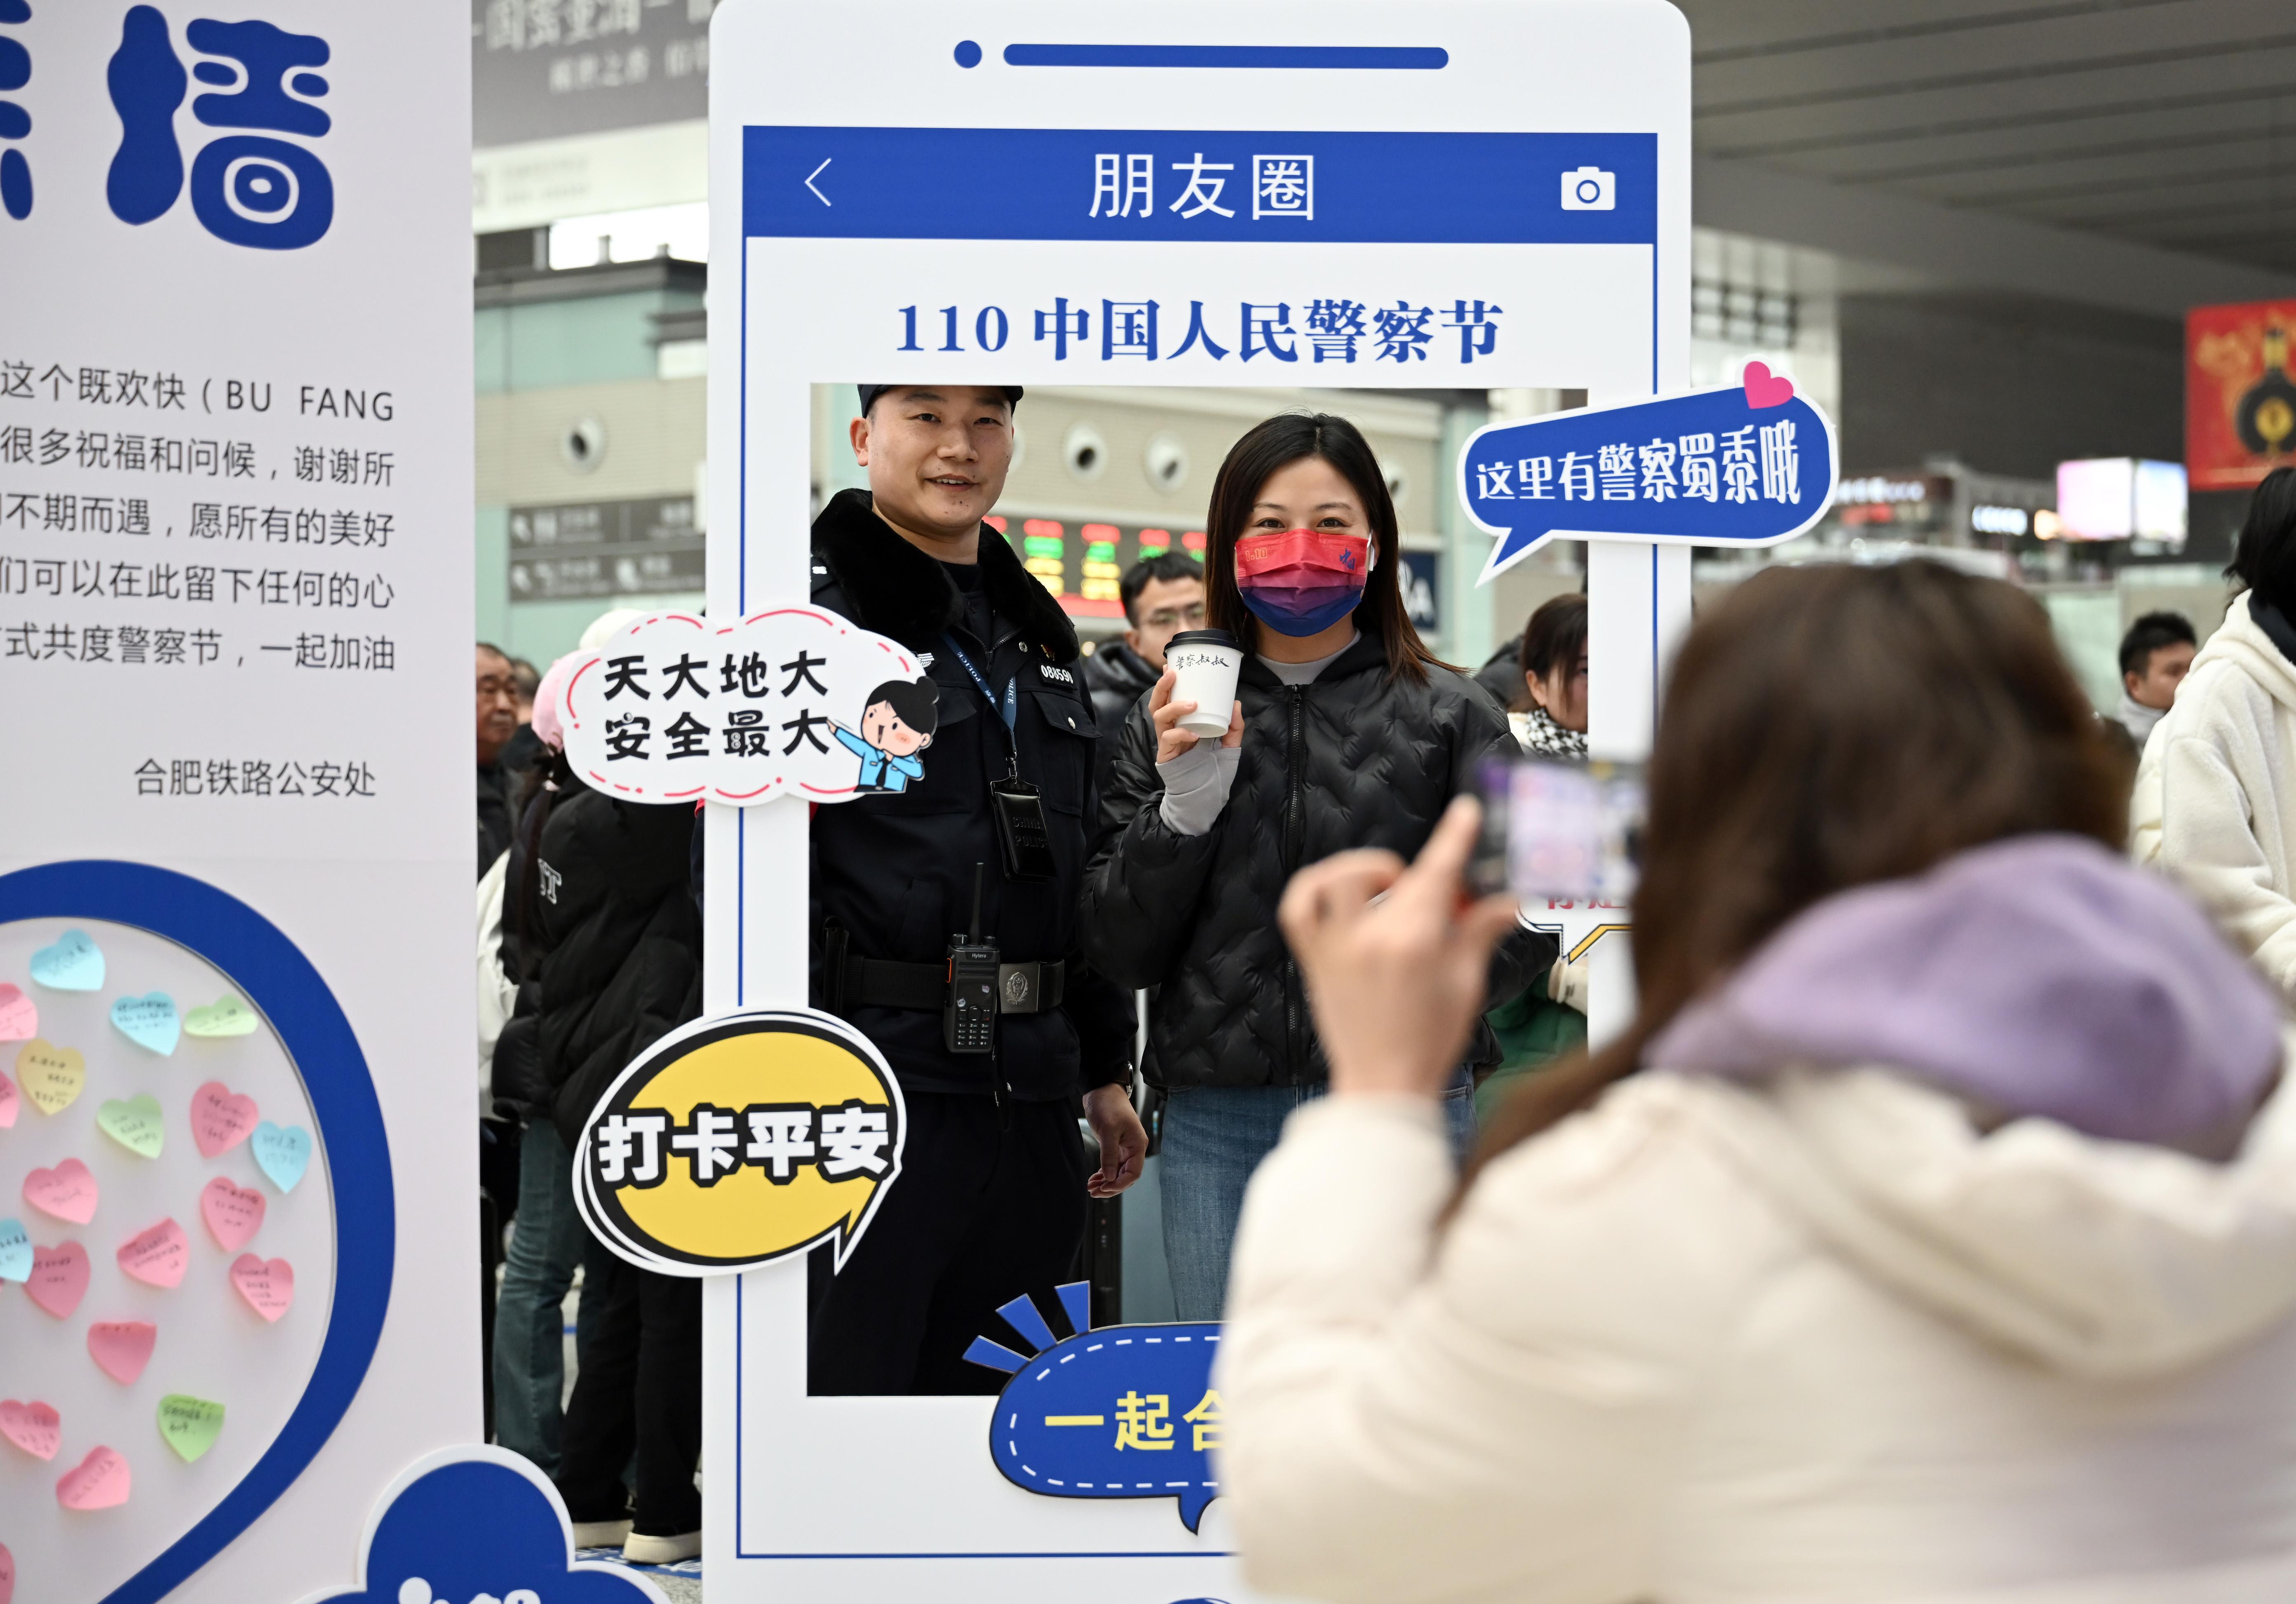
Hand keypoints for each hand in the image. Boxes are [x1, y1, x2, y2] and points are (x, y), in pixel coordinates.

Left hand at [1082, 1082, 1147, 1196]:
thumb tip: (1110, 1177)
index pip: (1133, 1173)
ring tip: (1091, 1187)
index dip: (1119, 1184)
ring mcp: (1124, 1148)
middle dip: (1111, 1186)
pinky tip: (1093, 1179)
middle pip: (1125, 1176)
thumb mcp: (1108, 1130)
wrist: (1101, 1090)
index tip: (1104, 1189)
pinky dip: (1103, 1173)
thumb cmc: (1108, 1105)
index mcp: (1137, 1145)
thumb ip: (1110, 1155)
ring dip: (1105, 1181)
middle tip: (1094, 1192)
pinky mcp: (1114, 1146)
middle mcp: (1133, 1149)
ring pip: (1117, 1172)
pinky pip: (1112, 1165)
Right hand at [1150, 668, 1242, 764]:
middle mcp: (1171, 728)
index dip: (1167, 682)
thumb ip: (1234, 727)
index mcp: (1181, 722)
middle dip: (1162, 686)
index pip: (1169, 698)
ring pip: (1160, 716)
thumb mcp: (1229, 745)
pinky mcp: (1166, 754)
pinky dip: (1181, 733)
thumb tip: (1236, 703)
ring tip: (1192, 703)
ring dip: (1174, 706)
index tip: (1171, 665)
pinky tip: (1194, 734)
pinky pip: (1168, 738)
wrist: (1205, 794)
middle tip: (1172, 674)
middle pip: (1157, 702)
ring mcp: (1167, 741)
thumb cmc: (1212, 768)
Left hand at [1278, 797, 1520, 1097]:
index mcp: (1416, 943)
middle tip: (1427, 895)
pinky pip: (1298, 907)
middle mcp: (1371, 939)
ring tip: (1383, 887)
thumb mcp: (1467, 984)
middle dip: (1414, 872)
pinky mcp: (1314, 959)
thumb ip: (1482, 932)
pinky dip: (1313, 888)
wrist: (1383, 1085)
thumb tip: (1507, 901)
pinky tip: (1337, 892)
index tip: (1464, 812)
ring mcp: (1336, 947)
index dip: (1454, 837)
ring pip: (1334, 879)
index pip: (1438, 873)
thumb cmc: (1429, 1040)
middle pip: (1390, 874)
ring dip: (1362, 870)